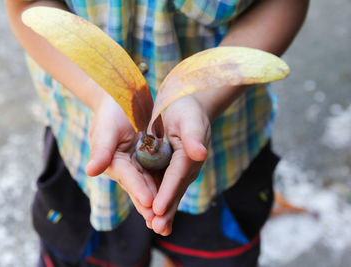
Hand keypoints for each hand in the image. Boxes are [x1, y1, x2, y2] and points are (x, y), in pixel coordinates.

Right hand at [85, 95, 157, 223]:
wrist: (122, 99)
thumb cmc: (111, 112)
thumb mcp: (107, 129)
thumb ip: (102, 150)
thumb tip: (91, 171)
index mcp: (113, 163)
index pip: (128, 177)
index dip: (138, 189)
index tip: (148, 201)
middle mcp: (127, 169)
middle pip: (140, 189)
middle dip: (150, 207)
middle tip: (160, 223)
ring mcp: (139, 166)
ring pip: (151, 187)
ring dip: (159, 204)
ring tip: (167, 221)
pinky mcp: (151, 162)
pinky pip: (160, 176)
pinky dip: (166, 189)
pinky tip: (176, 201)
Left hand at [150, 95, 210, 235]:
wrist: (187, 107)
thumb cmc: (187, 110)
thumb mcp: (189, 118)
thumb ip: (194, 136)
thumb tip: (201, 153)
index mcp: (189, 155)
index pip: (176, 177)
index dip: (167, 193)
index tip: (158, 209)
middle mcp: (187, 167)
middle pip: (175, 190)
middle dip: (166, 210)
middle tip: (157, 228)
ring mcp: (181, 171)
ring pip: (171, 193)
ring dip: (164, 211)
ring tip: (157, 228)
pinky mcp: (172, 170)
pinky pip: (166, 188)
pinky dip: (161, 202)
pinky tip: (154, 214)